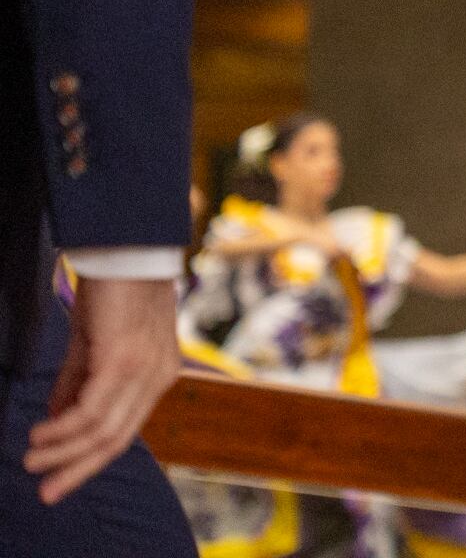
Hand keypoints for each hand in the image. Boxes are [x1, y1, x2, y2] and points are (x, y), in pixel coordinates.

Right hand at [26, 274, 180, 502]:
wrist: (128, 248)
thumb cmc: (113, 291)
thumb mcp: (94, 343)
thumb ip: (79, 382)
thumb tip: (58, 418)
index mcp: (158, 374)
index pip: (126, 430)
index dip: (91, 459)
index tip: (59, 481)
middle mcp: (159, 377)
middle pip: (118, 439)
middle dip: (78, 469)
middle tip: (45, 492)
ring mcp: (146, 371)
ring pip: (104, 431)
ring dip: (63, 452)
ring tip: (32, 460)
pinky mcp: (125, 361)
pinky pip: (91, 411)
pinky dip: (62, 429)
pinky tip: (39, 435)